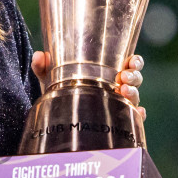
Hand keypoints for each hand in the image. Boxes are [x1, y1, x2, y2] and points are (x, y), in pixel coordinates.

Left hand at [30, 51, 144, 119]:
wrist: (54, 117)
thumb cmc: (61, 92)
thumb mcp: (51, 78)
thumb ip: (43, 67)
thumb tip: (39, 55)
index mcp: (108, 73)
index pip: (130, 65)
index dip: (135, 62)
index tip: (131, 61)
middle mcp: (117, 88)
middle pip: (135, 80)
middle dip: (133, 77)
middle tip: (123, 77)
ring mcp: (118, 105)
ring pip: (135, 98)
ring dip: (133, 93)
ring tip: (123, 91)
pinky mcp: (116, 122)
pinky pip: (132, 120)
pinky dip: (137, 116)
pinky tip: (137, 113)